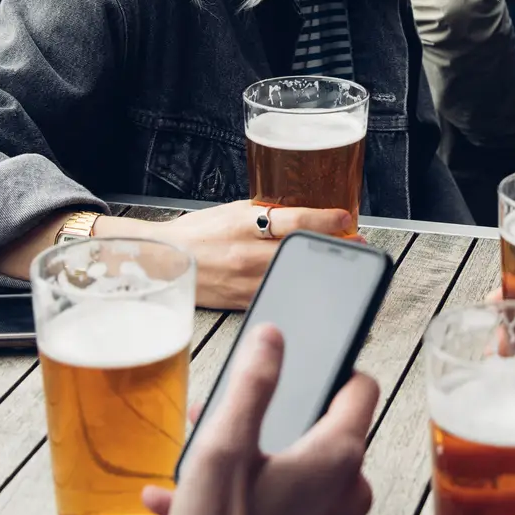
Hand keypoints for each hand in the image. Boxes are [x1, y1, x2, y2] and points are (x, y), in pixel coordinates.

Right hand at [0, 201, 352, 309]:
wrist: (157, 263)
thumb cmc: (196, 233)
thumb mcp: (230, 211)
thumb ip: (264, 215)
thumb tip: (307, 217)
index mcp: (242, 225)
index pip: (294, 221)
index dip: (327, 219)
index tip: (349, 218)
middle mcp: (245, 254)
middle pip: (301, 253)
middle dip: (333, 250)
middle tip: (357, 246)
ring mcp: (244, 283)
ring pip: (293, 278)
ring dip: (320, 273)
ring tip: (341, 268)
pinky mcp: (240, 303)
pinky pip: (276, 297)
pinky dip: (297, 291)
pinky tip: (312, 289)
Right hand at [143, 323, 378, 514]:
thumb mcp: (224, 449)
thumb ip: (252, 385)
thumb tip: (273, 336)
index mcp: (339, 454)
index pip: (361, 385)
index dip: (329, 364)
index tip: (293, 361)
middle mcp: (348, 487)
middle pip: (317, 426)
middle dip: (265, 416)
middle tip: (215, 417)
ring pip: (293, 467)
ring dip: (244, 458)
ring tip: (189, 463)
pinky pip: (282, 504)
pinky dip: (242, 496)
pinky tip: (184, 503)